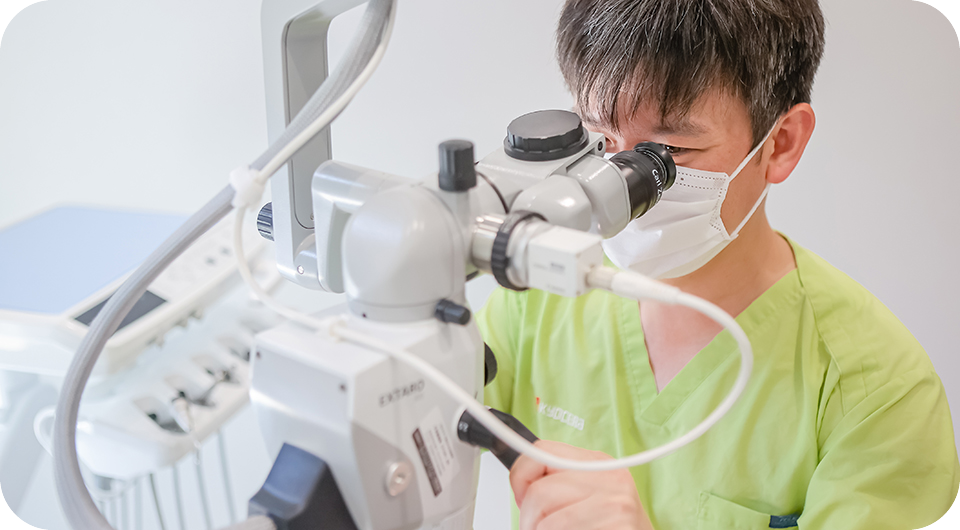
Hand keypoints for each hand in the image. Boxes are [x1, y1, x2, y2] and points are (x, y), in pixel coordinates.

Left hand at [510, 440, 653, 529]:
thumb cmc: (608, 524)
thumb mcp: (587, 494)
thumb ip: (558, 483)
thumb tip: (519, 485)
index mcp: (595, 461)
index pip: (541, 451)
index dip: (520, 476)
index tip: (521, 496)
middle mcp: (608, 476)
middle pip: (539, 491)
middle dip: (528, 517)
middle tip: (534, 527)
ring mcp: (615, 500)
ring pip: (545, 516)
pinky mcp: (617, 521)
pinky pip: (560, 529)